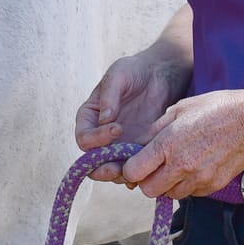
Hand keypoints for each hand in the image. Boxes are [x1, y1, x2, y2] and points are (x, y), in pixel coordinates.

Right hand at [75, 51, 188, 181]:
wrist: (159, 75)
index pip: (84, 137)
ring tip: (136, 170)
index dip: (96, 139)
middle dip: (103, 169)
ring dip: (121, 174)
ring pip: (112, 169)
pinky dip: (137, 172)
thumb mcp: (119, 74)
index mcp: (89, 117)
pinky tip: (148, 168)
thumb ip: (109, 95)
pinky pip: (132, 167)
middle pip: (92, 162)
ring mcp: (117, 144)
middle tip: (118, 168)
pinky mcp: (136, 149)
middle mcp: (99, 135)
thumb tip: (105, 119)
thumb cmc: (134, 70)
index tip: (117, 128)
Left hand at [119, 84, 243, 199]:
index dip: (131, 168)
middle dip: (147, 180)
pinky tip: (195, 167)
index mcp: (167, 144)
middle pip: (148, 190)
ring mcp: (198, 178)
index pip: (133, 171)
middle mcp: (180, 165)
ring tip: (177, 165)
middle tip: (155, 167)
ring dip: (167, 184)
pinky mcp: (212, 186)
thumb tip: (138, 144)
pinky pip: (190, 193)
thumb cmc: (216, 108)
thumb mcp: (179, 109)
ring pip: (169, 194)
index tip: (136, 162)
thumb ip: (154, 130)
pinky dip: (187, 185)